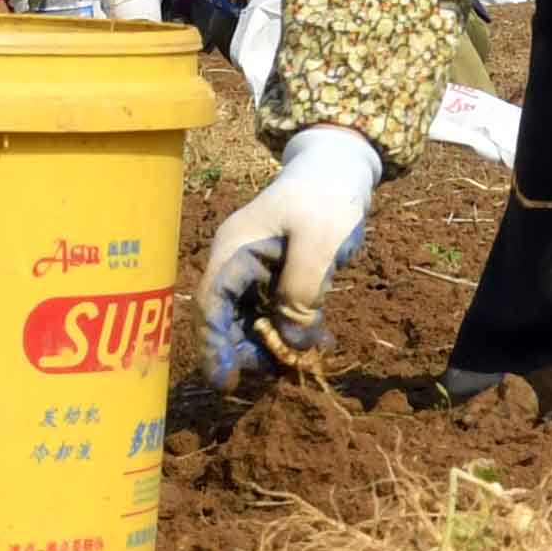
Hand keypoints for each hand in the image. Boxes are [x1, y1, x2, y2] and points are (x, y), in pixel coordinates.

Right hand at [200, 126, 381, 380]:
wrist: (340, 168)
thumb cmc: (325, 198)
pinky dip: (289, 329)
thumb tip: (292, 343)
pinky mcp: (276, 274)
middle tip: (275, 371)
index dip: (215, 346)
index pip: (212, 306)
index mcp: (234, 250)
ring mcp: (256, 269)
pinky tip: (313, 342)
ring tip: (298, 360)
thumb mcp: (317, 243)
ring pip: (250, 318)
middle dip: (245, 350)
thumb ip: (301, 292)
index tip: (226, 382)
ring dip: (269, 343)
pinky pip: (274, 310)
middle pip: (227, 318)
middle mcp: (237, 263)